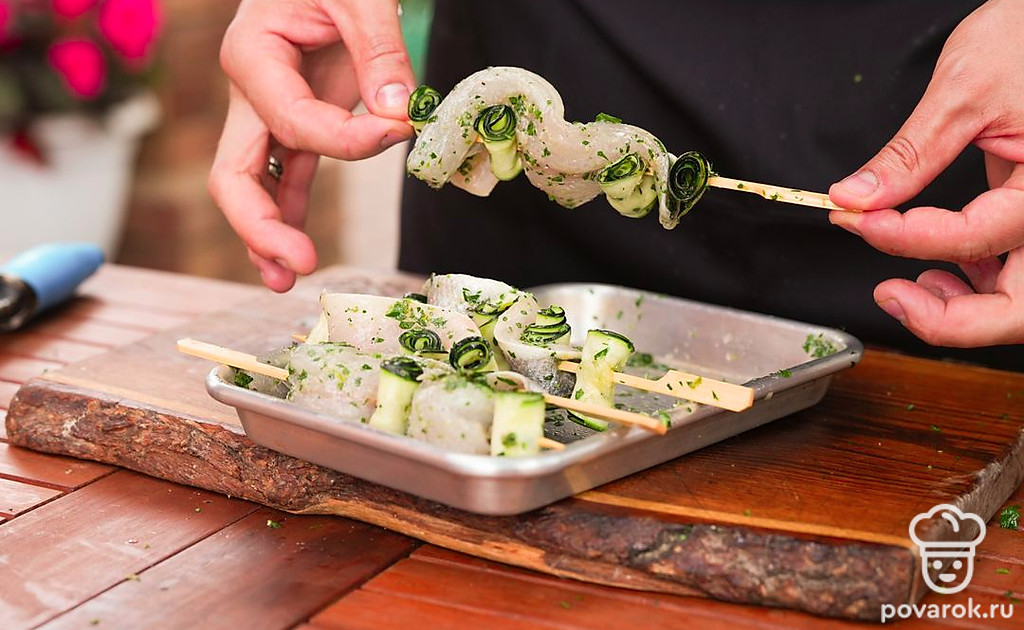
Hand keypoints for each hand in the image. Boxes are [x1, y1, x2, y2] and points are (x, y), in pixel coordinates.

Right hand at [208, 0, 414, 290]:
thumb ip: (378, 49)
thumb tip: (397, 110)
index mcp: (252, 56)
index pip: (292, 122)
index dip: (345, 140)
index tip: (396, 132)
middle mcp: (250, 90)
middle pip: (235, 172)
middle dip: (262, 224)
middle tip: (297, 264)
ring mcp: (268, 110)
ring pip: (254, 184)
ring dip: (269, 233)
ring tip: (287, 279)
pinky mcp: (296, 119)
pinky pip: (285, 175)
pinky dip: (291, 211)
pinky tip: (296, 251)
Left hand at [828, 0, 1023, 347]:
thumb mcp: (964, 90)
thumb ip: (910, 153)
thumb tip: (855, 197)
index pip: (977, 238)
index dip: (909, 239)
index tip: (858, 220)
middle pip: (1016, 307)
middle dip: (950, 318)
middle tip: (889, 295)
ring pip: (1014, 300)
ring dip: (960, 309)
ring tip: (905, 286)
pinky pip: (1010, 270)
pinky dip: (971, 282)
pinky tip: (934, 269)